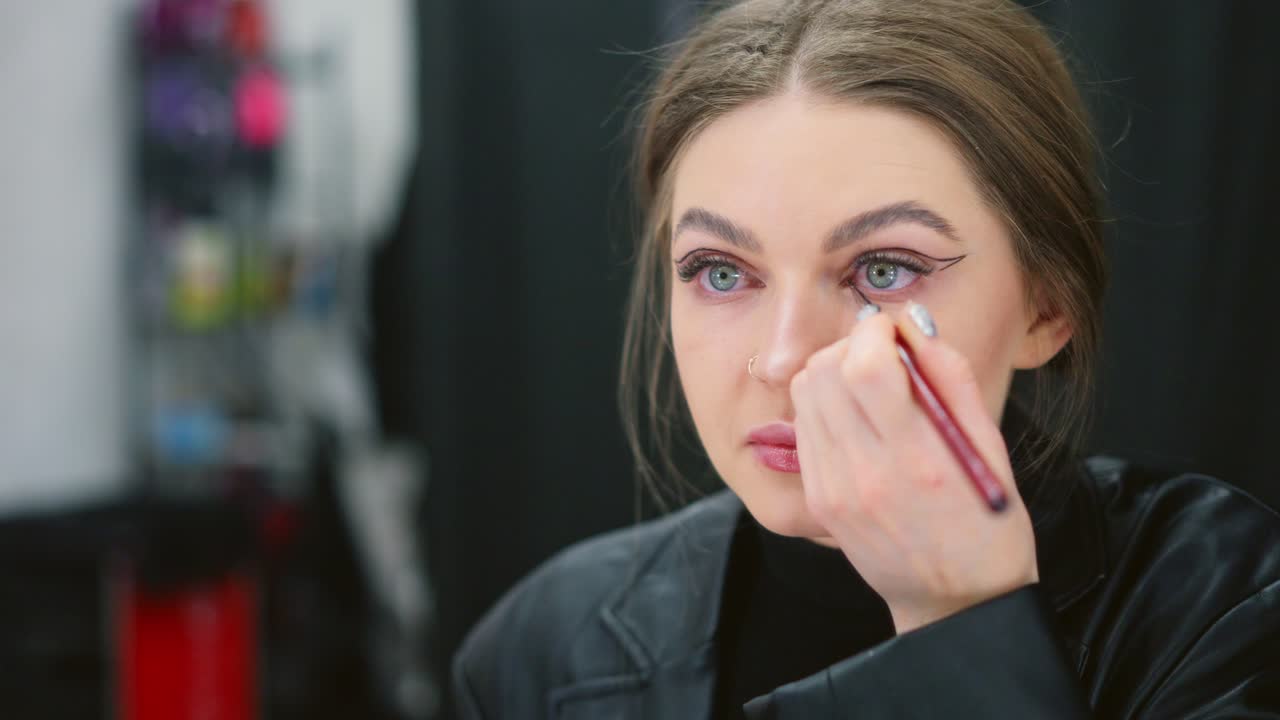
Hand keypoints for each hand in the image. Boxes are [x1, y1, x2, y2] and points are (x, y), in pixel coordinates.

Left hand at [789, 302, 1037, 633]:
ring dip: (832, 371)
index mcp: (919, 457)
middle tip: (880, 354)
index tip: (892, 331)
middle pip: (824, 371)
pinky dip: (823, 406)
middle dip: (850, 345)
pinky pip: (804, 428)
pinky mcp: (819, 500)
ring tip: (867, 384)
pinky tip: (855, 418)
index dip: (874, 330)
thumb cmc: (986, 523)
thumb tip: (912, 325)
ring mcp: (835, 489)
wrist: (956, 601)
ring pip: (806, 394)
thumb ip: (950, 377)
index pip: (866, 364)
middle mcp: (868, 472)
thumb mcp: (991, 445)